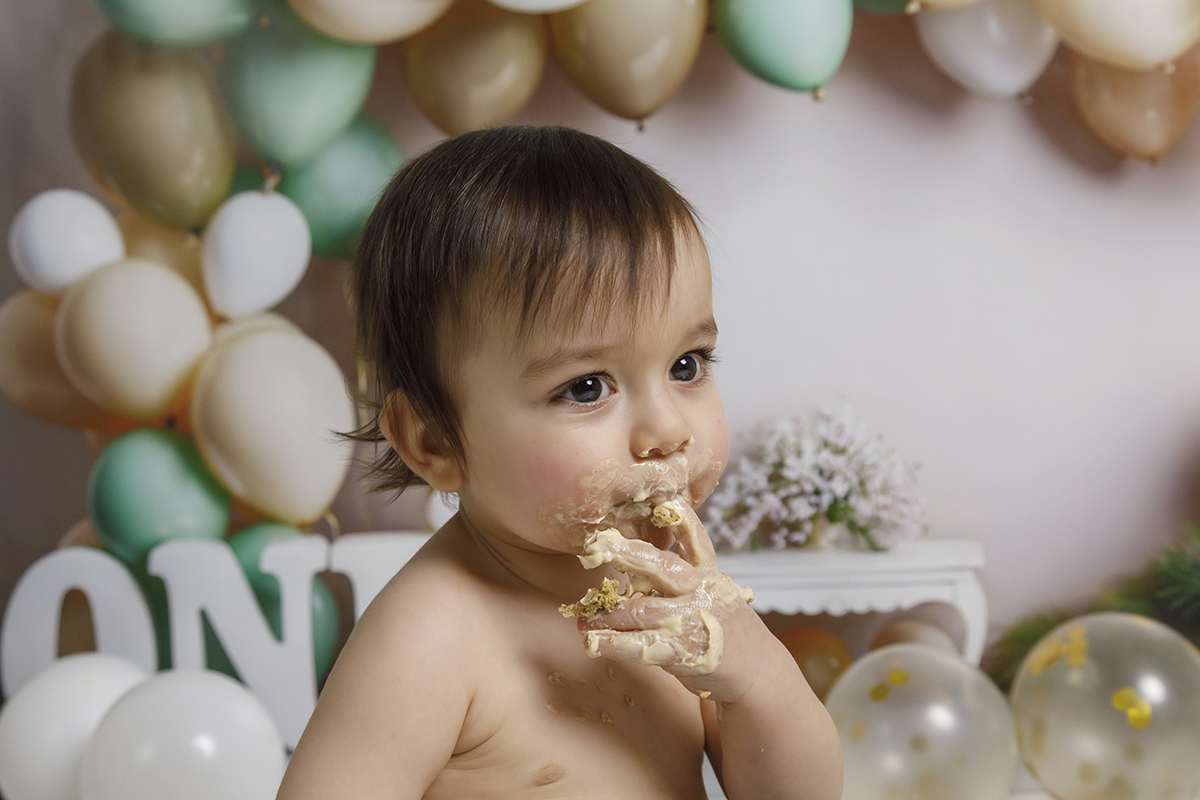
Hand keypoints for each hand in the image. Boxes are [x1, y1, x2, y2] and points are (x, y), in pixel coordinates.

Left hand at [569, 500, 756, 697]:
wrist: (761, 674)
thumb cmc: (726, 632)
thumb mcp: (714, 597)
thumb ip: (680, 583)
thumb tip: (634, 571)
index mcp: (708, 573)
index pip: (694, 537)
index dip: (677, 517)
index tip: (658, 498)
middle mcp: (700, 590)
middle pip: (660, 565)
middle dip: (625, 553)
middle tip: (596, 546)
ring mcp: (692, 619)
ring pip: (641, 609)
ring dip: (607, 615)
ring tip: (584, 618)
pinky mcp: (684, 649)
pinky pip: (641, 645)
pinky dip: (614, 645)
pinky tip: (594, 645)